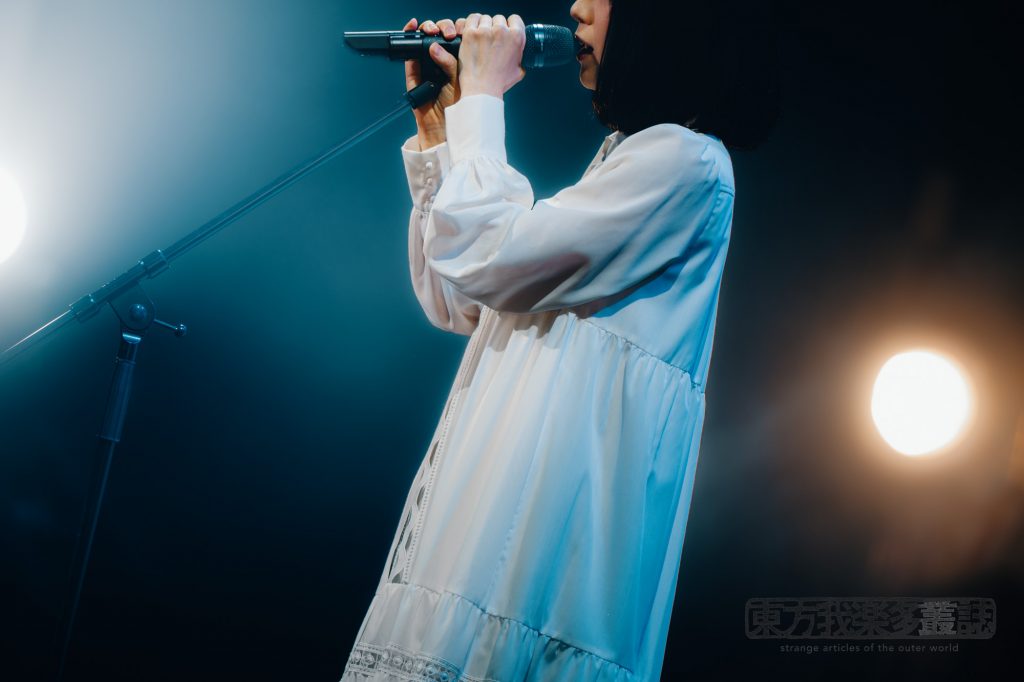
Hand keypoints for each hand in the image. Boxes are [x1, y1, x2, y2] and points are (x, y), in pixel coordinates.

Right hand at [403, 17, 464, 149]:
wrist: (444, 127)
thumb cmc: (456, 107)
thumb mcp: (458, 80)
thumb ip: (449, 62)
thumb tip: (435, 46)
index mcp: (456, 63)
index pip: (453, 40)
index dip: (452, 31)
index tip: (455, 31)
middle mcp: (441, 64)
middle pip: (437, 38)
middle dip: (439, 29)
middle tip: (444, 32)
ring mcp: (426, 68)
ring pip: (422, 43)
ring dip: (424, 31)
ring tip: (429, 29)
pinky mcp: (413, 75)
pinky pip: (409, 56)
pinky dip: (409, 43)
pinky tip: (413, 30)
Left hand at [458, 14, 526, 99]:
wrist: (481, 89)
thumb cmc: (499, 82)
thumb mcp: (519, 70)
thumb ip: (520, 56)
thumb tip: (520, 52)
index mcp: (516, 37)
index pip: (515, 19)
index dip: (510, 26)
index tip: (505, 32)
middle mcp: (501, 31)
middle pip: (499, 19)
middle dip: (496, 28)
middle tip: (491, 41)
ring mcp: (485, 31)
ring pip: (485, 18)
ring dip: (483, 26)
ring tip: (481, 39)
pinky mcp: (470, 33)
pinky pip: (471, 19)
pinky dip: (472, 24)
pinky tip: (472, 33)